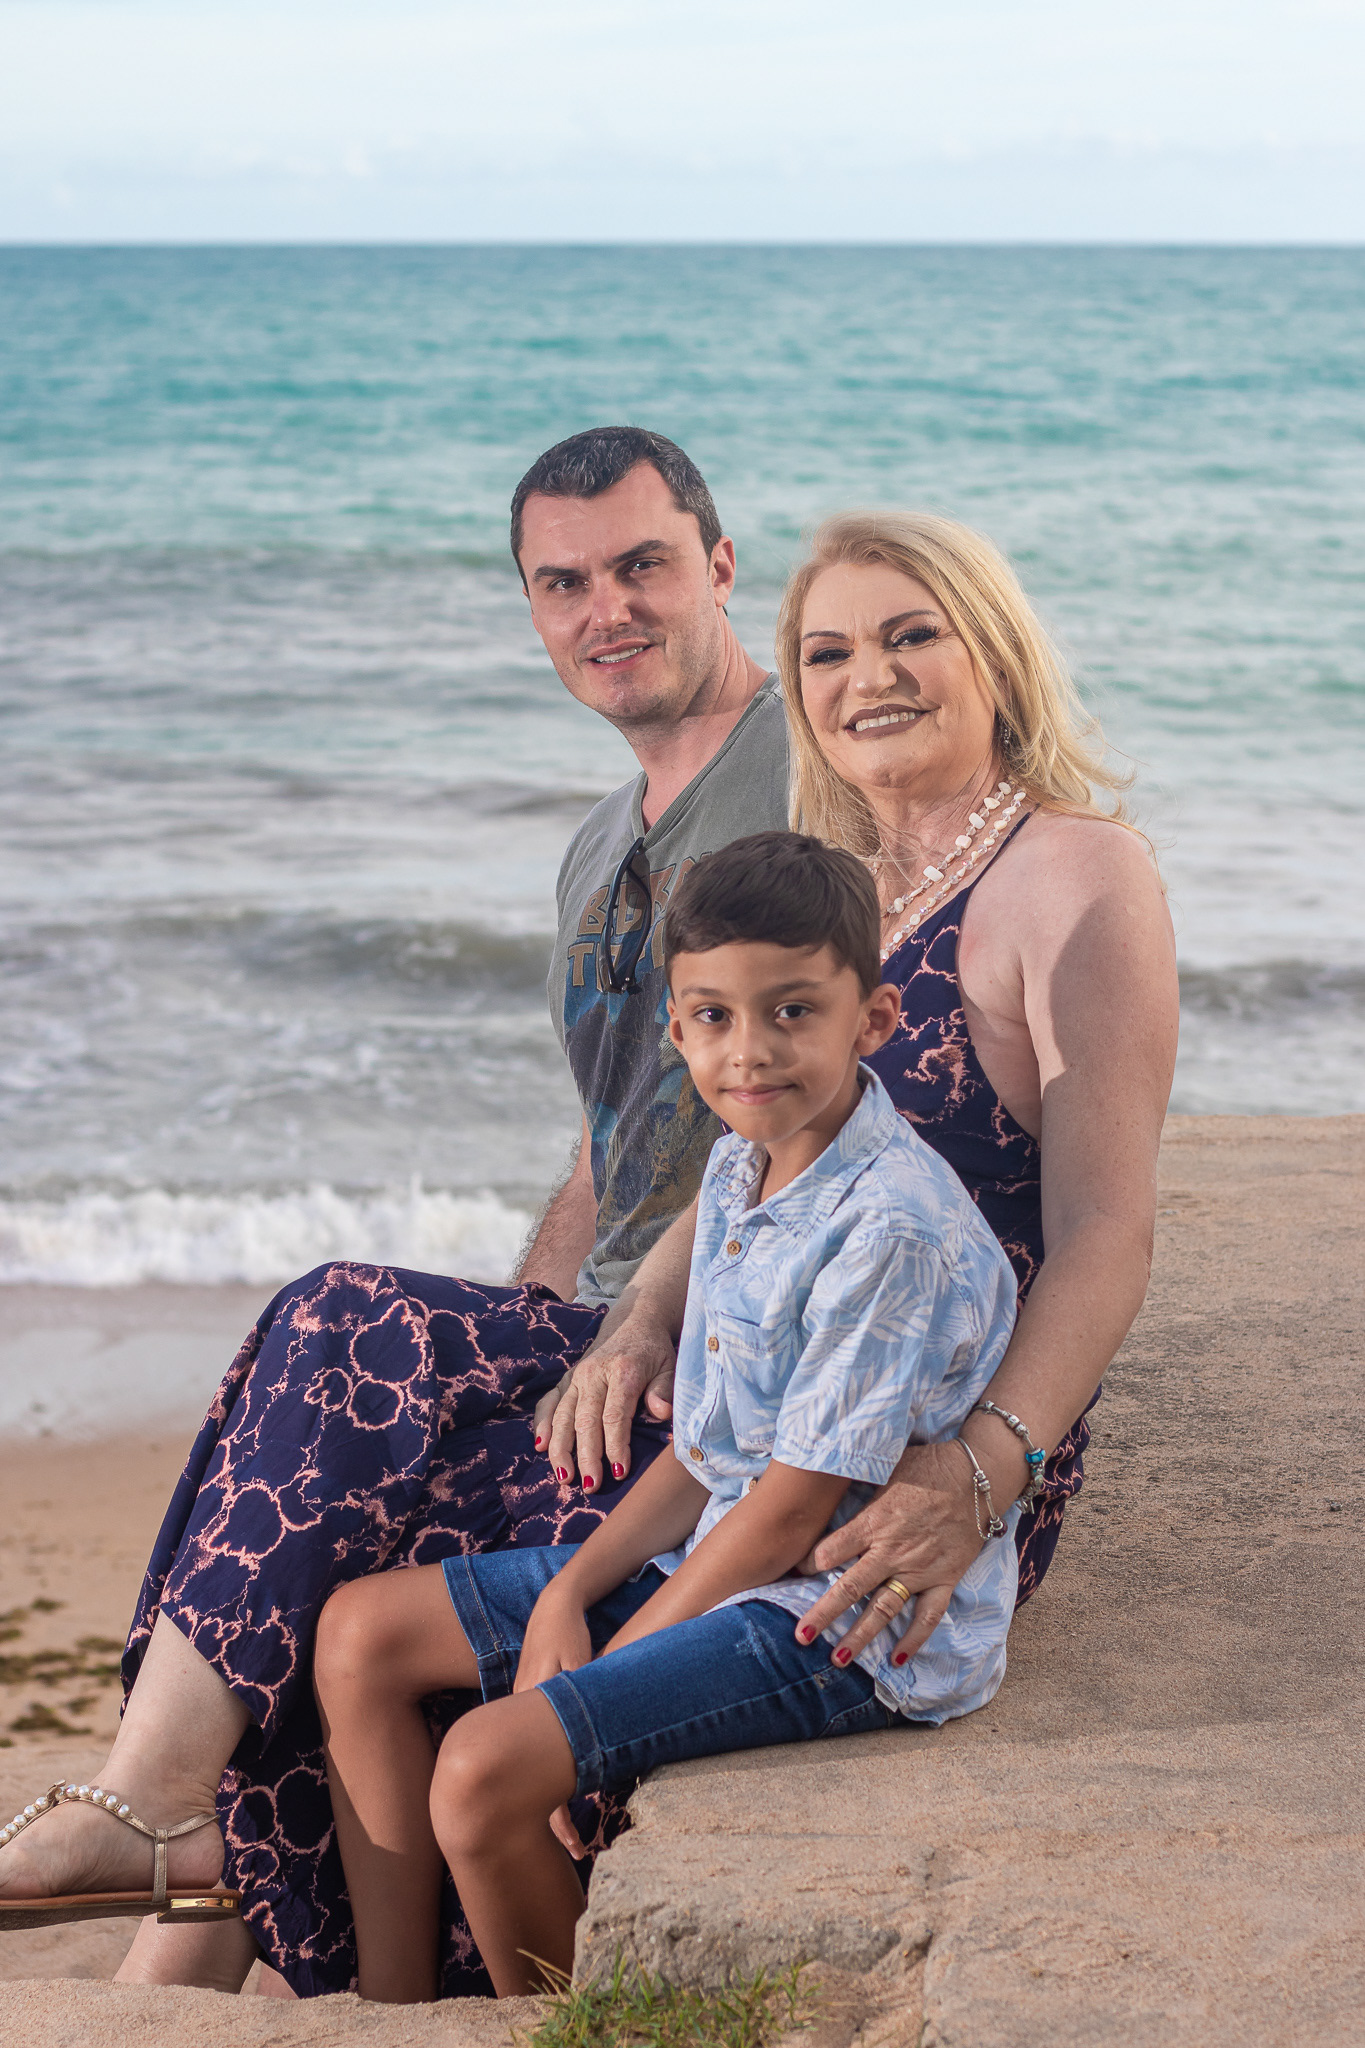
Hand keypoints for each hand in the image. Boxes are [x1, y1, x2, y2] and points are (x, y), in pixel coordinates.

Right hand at [513, 1582, 593, 1859]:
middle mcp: (523, 1724)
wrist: (555, 1607)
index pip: (542, 1788)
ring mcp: (526, 1719)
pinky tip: (566, 1789)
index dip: (558, 1822)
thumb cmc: (569, 1634)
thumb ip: (578, 1692)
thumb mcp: (576, 1661)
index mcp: (533, 1720)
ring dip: (553, 1802)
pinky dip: (551, 1779)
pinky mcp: (534, 1712)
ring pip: (534, 1775)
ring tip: (572, 1835)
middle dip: (554, 1823)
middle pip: (534, 1790)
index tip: (575, 1847)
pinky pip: (537, 1756)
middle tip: (575, 1852)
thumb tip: (585, 1737)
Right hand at [534, 1317, 675, 1494]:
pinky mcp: (566, 1379)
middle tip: (591, 1485)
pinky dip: (542, 1424)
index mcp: (622, 1371)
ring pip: (563, 1415)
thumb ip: (664, 1390)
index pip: (615, 1415)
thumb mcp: (669, 1366)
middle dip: (587, 1455)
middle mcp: (594, 1374)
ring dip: (561, 1448)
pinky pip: (548, 1402)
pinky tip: (540, 1446)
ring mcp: (576, 1376)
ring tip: (564, 1476)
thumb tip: (662, 1412)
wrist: (634, 1320)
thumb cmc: (655, 1351)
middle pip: (585, 1420)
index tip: (620, 1472)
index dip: (616, 1445)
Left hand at [795, 1441, 981, 1665]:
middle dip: (823, 1613)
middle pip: (850, 1588)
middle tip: (800, 1636)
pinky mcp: (944, 1579)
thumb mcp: (884, 1468)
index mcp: (873, 1522)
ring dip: (860, 1636)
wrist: (976, 1476)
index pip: (830, 1550)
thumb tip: (827, 1475)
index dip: (808, 1562)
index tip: (794, 1571)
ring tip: (838, 1661)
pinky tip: (897, 1659)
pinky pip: (928, 1615)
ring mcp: (919, 1569)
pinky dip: (914, 1639)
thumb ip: (857, 1484)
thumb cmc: (926, 1466)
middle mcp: (891, 1551)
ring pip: (884, 1609)